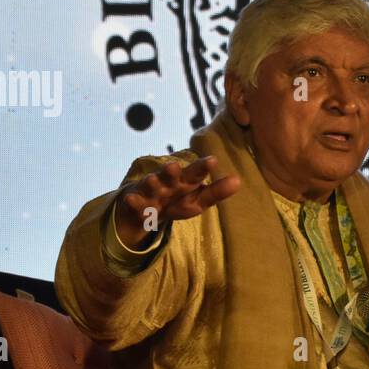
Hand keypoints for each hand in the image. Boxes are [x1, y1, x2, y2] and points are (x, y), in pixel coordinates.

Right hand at [114, 155, 240, 248]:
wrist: (145, 209)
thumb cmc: (177, 200)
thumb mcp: (197, 199)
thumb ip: (216, 192)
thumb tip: (239, 180)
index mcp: (185, 181)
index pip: (196, 174)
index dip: (203, 168)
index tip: (213, 160)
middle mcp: (168, 182)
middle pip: (171, 176)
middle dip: (172, 171)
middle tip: (174, 166)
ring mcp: (150, 191)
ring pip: (150, 186)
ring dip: (151, 182)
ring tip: (152, 180)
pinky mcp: (135, 202)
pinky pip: (134, 203)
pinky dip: (132, 202)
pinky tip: (130, 200)